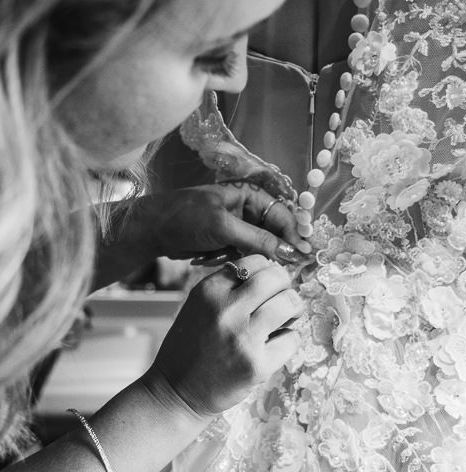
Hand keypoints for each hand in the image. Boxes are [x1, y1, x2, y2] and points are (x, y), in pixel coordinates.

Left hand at [134, 182, 308, 261]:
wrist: (150, 230)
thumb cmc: (184, 218)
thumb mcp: (223, 227)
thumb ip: (258, 239)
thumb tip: (290, 252)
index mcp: (249, 195)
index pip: (282, 215)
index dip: (294, 235)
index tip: (303, 256)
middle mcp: (248, 210)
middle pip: (276, 232)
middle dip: (279, 250)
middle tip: (289, 269)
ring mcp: (239, 227)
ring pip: (263, 246)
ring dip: (259, 258)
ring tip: (255, 266)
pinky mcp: (229, 243)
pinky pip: (247, 255)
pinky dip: (244, 262)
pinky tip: (236, 265)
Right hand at [144, 255, 302, 416]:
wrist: (176, 393)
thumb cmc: (192, 348)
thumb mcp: (201, 307)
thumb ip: (231, 290)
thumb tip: (275, 276)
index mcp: (209, 291)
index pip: (255, 262)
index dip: (268, 273)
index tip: (267, 288)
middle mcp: (225, 309)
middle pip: (277, 277)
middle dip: (285, 288)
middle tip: (281, 303)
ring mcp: (243, 337)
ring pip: (290, 303)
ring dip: (293, 311)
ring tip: (284, 322)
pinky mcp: (257, 365)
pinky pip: (293, 339)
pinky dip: (289, 341)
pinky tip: (274, 347)